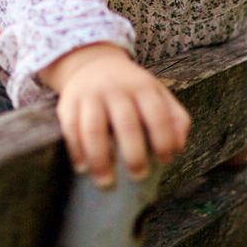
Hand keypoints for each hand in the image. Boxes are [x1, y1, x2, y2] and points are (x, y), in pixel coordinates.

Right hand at [43, 44, 190, 189]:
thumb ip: (174, 118)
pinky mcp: (68, 103)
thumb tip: (177, 147)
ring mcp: (91, 95)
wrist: (93, 63)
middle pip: (126, 124)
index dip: (163, 140)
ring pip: (94, 129)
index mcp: (143, 87)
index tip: (163, 161)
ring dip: (100, 160)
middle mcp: (116, 89)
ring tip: (106, 183)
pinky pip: (70, 129)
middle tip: (138, 176)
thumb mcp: (157, 93)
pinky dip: (76, 151)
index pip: (157, 115)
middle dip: (134, 155)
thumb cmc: (131, 89)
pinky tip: (82, 168)